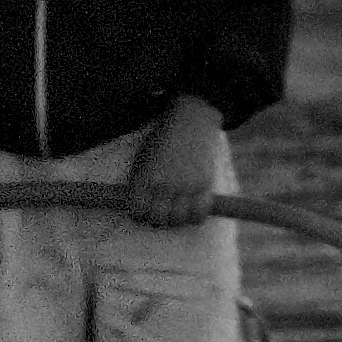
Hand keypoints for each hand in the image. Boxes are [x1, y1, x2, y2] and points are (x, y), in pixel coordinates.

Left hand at [126, 100, 225, 228]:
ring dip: (177, 220)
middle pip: (159, 219)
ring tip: (178, 212)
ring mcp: (184, 186)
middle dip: (159, 220)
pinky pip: (199, 213)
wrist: (190, 120)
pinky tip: (193, 210)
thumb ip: (141, 182)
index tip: (144, 213)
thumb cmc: (163, 139)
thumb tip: (141, 206)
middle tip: (162, 213)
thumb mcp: (143, 158)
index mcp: (143, 178)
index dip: (140, 216)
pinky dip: (195, 216)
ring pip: (179, 219)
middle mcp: (163, 186)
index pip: (138, 212)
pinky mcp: (203, 185)